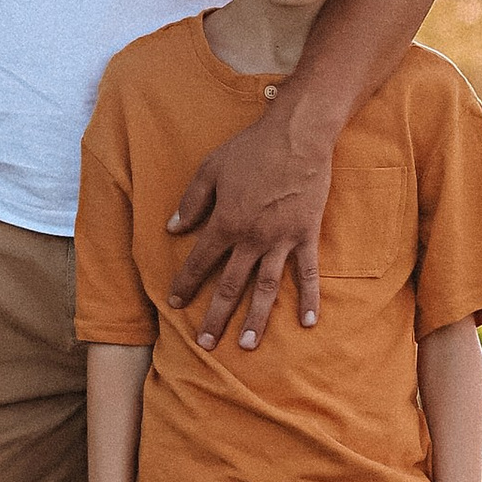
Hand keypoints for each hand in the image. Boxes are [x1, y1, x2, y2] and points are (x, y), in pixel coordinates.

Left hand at [166, 105, 334, 354]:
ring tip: (246, 345)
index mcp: (225, 222)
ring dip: (255, 319)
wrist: (297, 136)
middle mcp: (251, 238)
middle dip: (215, 316)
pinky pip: (307, 273)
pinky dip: (308, 298)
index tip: (175, 303)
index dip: (186, 283)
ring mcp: (281, 240)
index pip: (200, 261)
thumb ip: (191, 201)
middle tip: (205, 345)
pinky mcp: (306, 235)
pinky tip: (308, 323)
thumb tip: (173, 229)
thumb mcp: (210, 168)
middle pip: (230, 285)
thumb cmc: (251, 148)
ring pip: (265, 288)